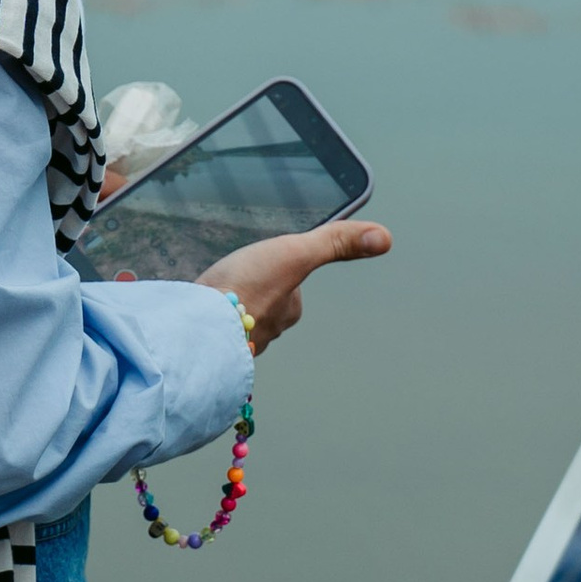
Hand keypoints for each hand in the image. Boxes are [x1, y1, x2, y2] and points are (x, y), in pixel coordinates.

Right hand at [203, 219, 392, 354]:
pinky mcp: (203, 343)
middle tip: (234, 277)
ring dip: (226, 308)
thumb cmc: (245, 287)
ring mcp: (232, 341)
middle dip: (251, 292)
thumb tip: (385, 237)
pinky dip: (205, 319)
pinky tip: (195, 311)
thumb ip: (335, 242)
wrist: (195, 324)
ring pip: (234, 319)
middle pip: (263, 305)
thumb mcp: (295, 253)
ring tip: (212, 296)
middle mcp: (263, 333)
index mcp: (286, 313)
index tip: (262, 265)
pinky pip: (209, 329)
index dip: (278, 271)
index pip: (290, 290)